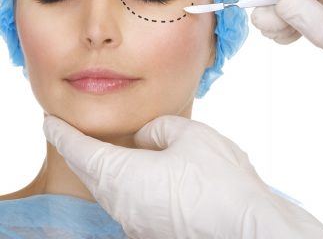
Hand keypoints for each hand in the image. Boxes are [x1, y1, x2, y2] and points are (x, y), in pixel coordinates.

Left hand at [43, 114, 322, 238]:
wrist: (248, 227)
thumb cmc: (217, 178)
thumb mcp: (188, 135)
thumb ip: (157, 130)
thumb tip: (145, 138)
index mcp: (124, 176)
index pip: (82, 151)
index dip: (63, 134)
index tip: (48, 122)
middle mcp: (123, 204)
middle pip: (89, 172)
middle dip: (77, 150)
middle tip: (67, 133)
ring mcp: (137, 221)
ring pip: (107, 188)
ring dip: (99, 166)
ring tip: (98, 149)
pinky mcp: (153, 229)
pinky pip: (126, 199)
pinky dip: (120, 181)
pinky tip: (134, 172)